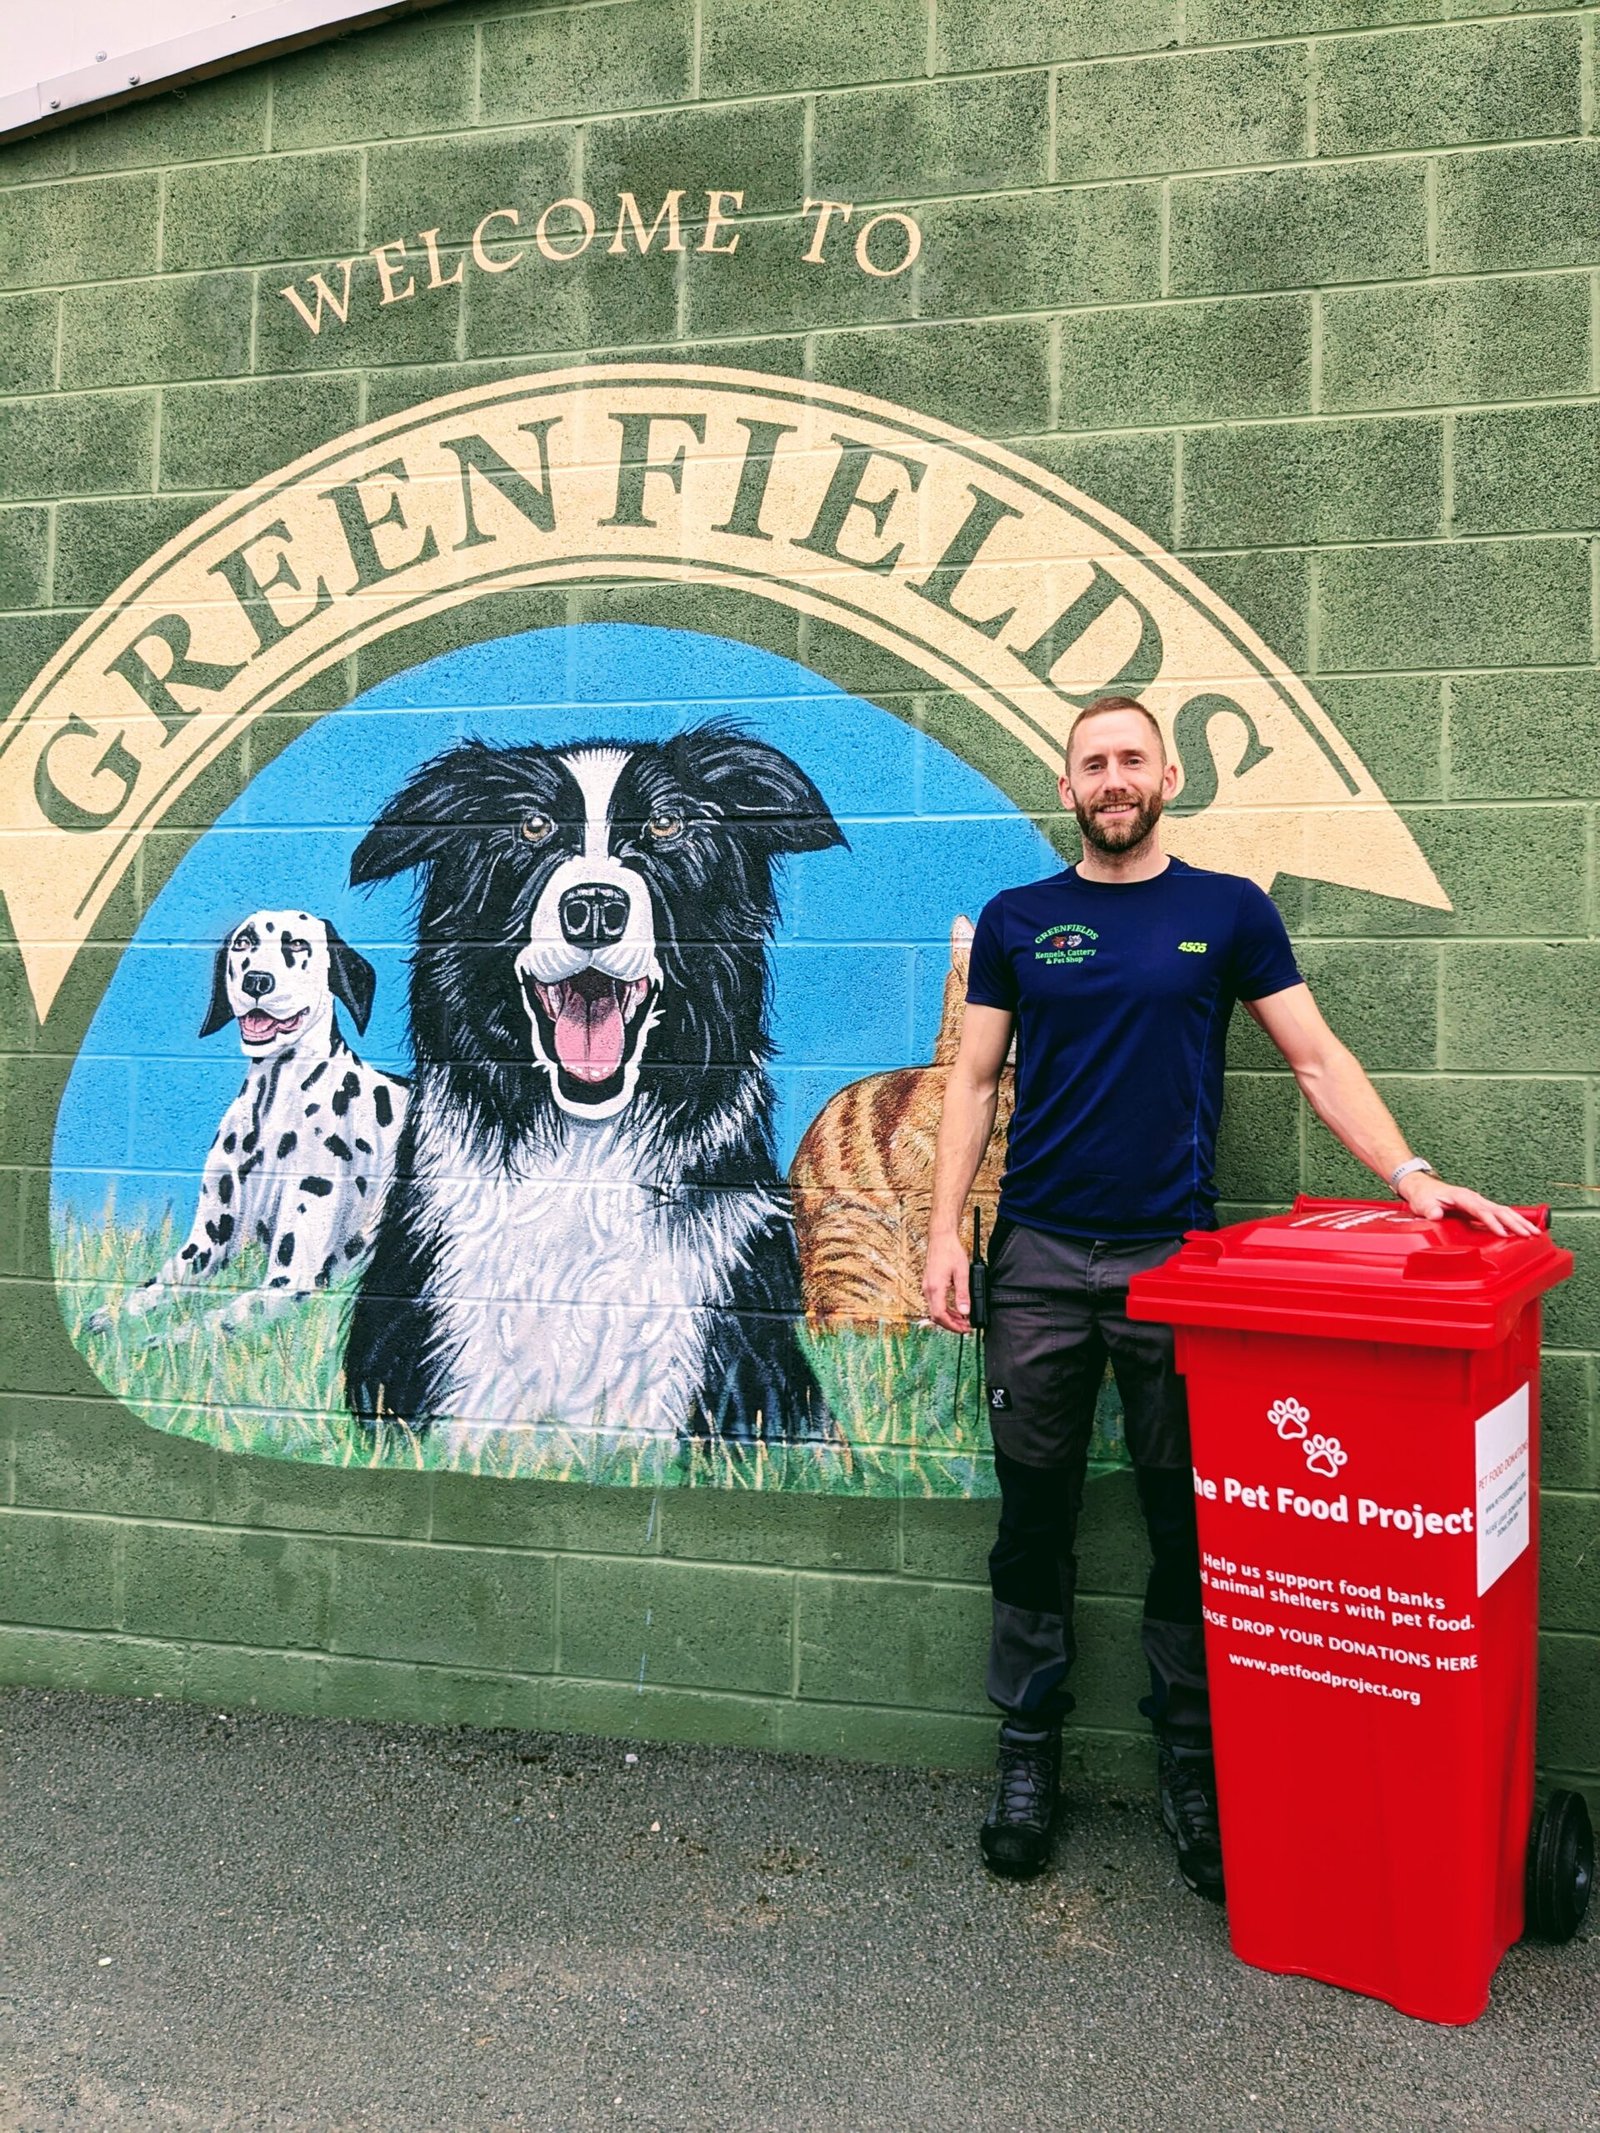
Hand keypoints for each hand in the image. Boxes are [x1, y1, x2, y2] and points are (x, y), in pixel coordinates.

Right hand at [922, 1230, 971, 1332]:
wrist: (941, 1238)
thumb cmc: (950, 1251)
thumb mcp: (962, 1273)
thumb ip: (963, 1294)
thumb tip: (965, 1312)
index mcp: (935, 1288)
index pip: (940, 1315)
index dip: (952, 1326)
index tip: (964, 1329)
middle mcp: (928, 1289)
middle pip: (936, 1316)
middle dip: (951, 1325)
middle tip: (965, 1327)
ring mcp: (927, 1287)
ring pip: (935, 1310)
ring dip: (948, 1318)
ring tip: (962, 1320)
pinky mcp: (929, 1284)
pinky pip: (934, 1302)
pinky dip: (944, 1309)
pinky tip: (955, 1309)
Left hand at [1397, 1171, 1539, 1237]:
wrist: (1423, 1188)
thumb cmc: (1424, 1197)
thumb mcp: (1423, 1204)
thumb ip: (1430, 1210)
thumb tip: (1435, 1215)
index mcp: (1463, 1197)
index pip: (1482, 1211)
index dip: (1493, 1223)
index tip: (1504, 1234)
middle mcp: (1474, 1198)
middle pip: (1500, 1210)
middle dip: (1516, 1223)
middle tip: (1531, 1234)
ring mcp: (1479, 1202)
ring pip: (1504, 1211)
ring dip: (1520, 1222)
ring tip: (1536, 1232)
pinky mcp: (1480, 1207)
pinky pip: (1500, 1214)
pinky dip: (1513, 1221)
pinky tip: (1523, 1229)